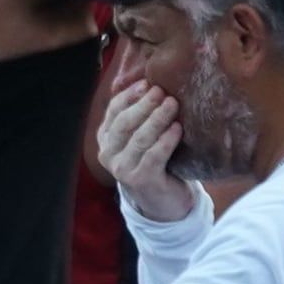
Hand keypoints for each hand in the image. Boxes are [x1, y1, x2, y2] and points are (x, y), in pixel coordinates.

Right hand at [94, 76, 196, 223]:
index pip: (113, 111)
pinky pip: (154, 156)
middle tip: (162, 92)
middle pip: (124, 123)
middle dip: (144, 105)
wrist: (163, 201)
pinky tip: (177, 129)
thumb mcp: (142, 137)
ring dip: (157, 119)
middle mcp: (109, 154)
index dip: (129, 95)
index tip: (147, 83)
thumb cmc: (155, 161)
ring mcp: (122, 169)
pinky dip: (166, 140)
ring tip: (173, 105)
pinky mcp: (141, 180)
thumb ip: (140, 116)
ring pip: (139, 138)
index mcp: (106, 138)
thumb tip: (152, 82)